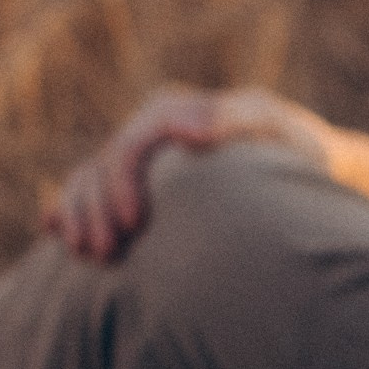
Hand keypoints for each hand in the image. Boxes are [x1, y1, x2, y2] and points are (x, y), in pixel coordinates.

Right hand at [46, 88, 339, 261]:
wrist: (305, 163)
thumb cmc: (292, 142)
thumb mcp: (271, 123)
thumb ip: (234, 117)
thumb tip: (187, 132)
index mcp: (170, 112)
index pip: (129, 148)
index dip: (121, 185)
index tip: (135, 226)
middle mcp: (146, 133)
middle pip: (101, 169)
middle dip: (95, 212)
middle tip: (105, 255)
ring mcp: (140, 159)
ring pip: (87, 181)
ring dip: (79, 217)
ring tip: (87, 255)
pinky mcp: (137, 183)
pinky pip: (89, 194)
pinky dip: (72, 214)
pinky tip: (63, 238)